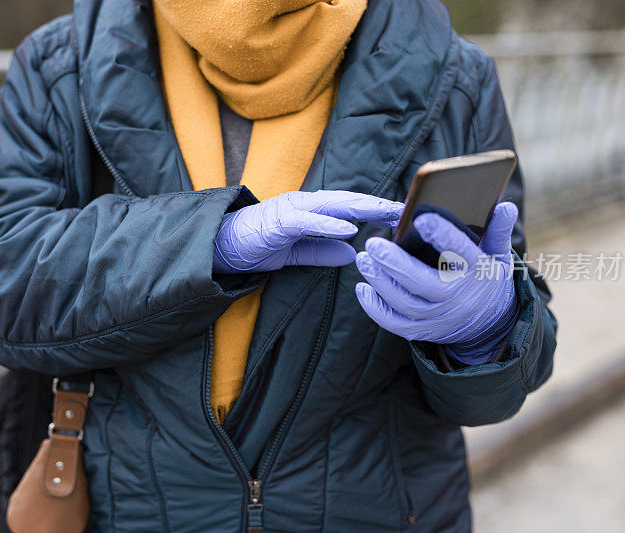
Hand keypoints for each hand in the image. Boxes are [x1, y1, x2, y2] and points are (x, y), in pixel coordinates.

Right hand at [214, 190, 402, 273]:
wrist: (219, 245)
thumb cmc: (256, 245)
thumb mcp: (295, 253)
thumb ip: (321, 251)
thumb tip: (352, 253)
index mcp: (309, 211)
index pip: (348, 208)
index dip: (374, 210)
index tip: (400, 215)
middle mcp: (303, 204)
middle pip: (346, 201)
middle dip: (376, 205)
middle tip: (404, 208)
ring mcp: (290, 209)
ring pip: (331, 205)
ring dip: (360, 208)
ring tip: (385, 212)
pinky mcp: (277, 221)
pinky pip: (306, 221)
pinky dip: (328, 223)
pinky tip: (349, 228)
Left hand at [354, 202, 518, 346]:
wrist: (490, 324)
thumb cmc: (485, 277)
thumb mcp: (498, 255)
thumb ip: (498, 230)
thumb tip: (506, 204)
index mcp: (476, 272)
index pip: (461, 253)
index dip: (442, 236)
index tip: (421, 218)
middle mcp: (457, 297)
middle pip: (424, 282)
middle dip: (396, 264)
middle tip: (373, 244)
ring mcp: (439, 318)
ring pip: (405, 303)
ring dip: (381, 282)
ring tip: (363, 259)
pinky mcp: (423, 331)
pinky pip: (395, 324)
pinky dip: (376, 309)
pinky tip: (363, 288)